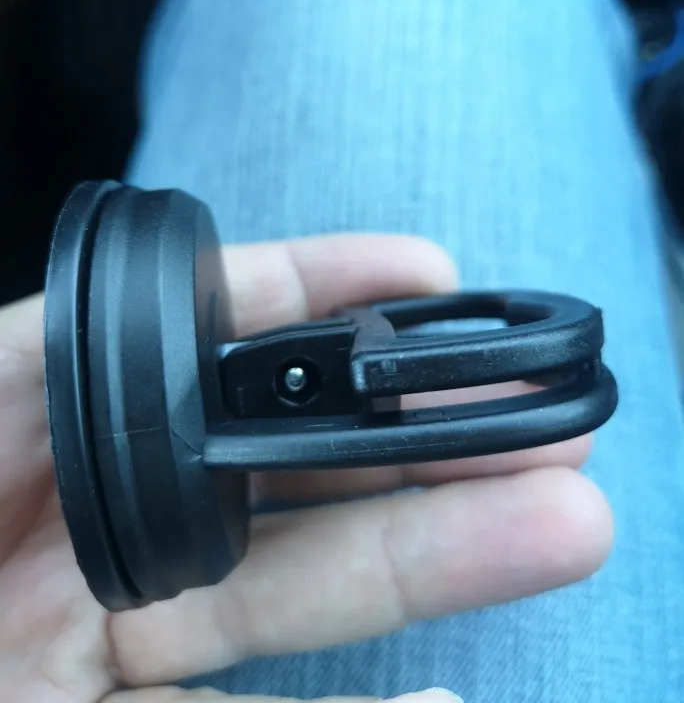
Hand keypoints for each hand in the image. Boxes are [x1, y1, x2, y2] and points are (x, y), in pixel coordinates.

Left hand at [0, 234, 612, 702]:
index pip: (161, 339)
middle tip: (538, 421)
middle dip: (408, 437)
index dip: (294, 293)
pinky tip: (448, 702)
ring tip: (553, 527)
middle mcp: (54, 532)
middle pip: (258, 467)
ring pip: (279, 594)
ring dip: (422, 565)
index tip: (416, 278)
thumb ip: (7, 384)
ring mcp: (83, 647)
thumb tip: (113, 317)